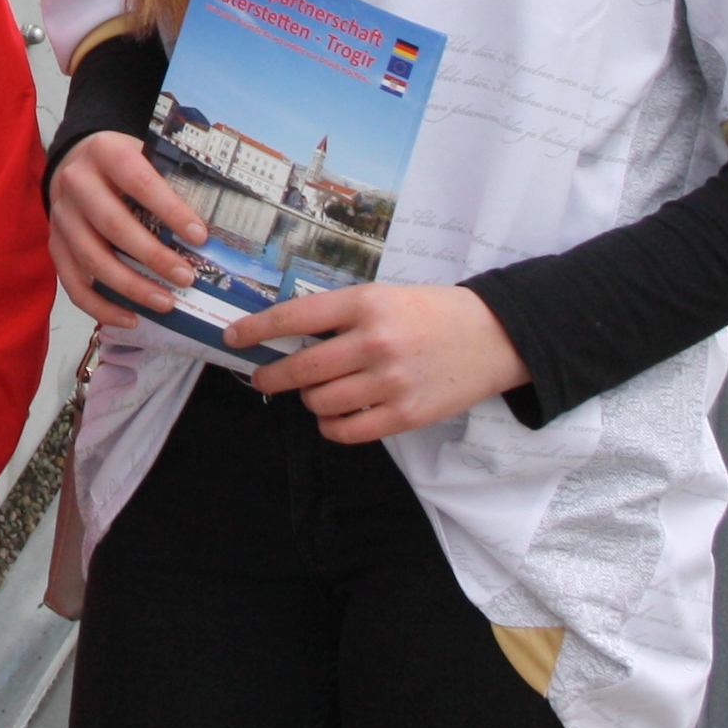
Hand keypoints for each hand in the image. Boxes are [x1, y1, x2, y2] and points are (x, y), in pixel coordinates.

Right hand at [47, 132, 209, 327]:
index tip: (200, 237)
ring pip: (91, 258)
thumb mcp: (146, 154)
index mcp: (105, 152)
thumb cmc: (124, 163)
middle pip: (112, 225)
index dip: (170, 210)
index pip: (140, 182)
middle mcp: (76, 182)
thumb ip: (173, 178)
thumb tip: (217, 220)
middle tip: (186, 278)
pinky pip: (73, 282)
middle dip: (152, 256)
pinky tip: (131, 318)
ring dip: (131, 286)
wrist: (76, 159)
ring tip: (166, 303)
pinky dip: (100, 306)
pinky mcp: (54, 243)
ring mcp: (61, 216)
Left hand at [232, 282, 527, 444]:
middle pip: (301, 368)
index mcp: (365, 303)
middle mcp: (374, 342)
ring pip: (320, 402)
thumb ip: (339, 315)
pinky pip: (348, 431)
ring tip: (314, 392)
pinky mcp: (406, 414)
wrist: (493, 337)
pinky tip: (332, 416)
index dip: (256, 329)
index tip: (234, 337)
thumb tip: (286, 336)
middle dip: (271, 375)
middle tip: (263, 377)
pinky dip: (330, 426)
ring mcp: (390, 381)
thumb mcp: (383, 297)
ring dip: (307, 400)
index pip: (294, 317)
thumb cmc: (432, 313)